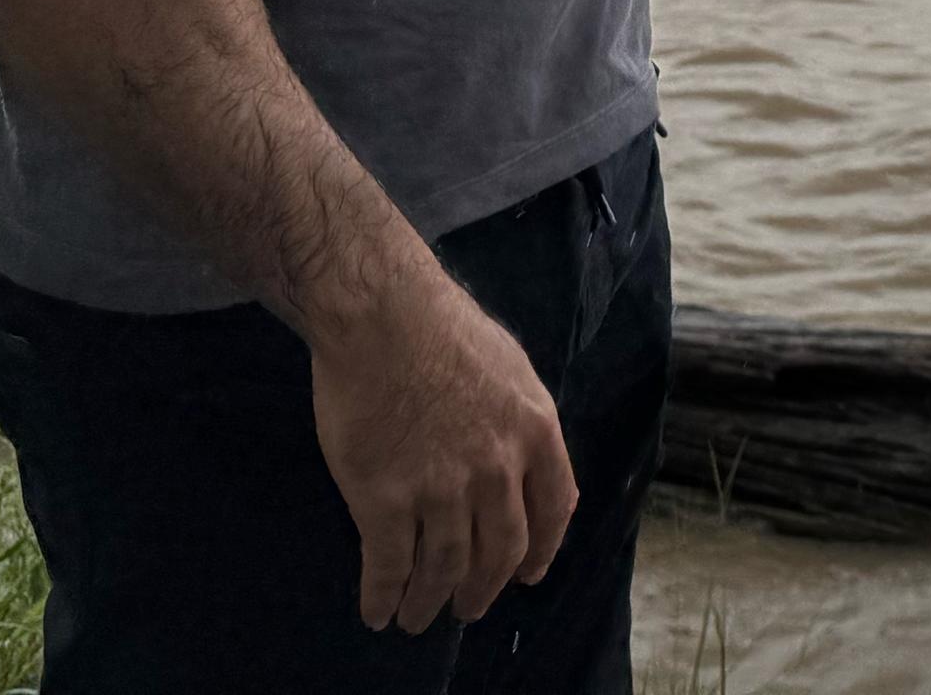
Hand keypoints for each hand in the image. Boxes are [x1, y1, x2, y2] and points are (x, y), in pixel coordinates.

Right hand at [307, 256, 578, 630]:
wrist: (381, 313)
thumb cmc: (441, 329)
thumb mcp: (511, 369)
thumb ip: (521, 423)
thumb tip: (525, 464)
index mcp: (535, 432)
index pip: (554, 510)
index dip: (541, 550)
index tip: (528, 574)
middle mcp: (496, 468)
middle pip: (500, 552)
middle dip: (484, 589)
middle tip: (468, 608)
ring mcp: (441, 488)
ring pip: (444, 568)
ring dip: (430, 602)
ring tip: (418, 617)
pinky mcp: (385, 499)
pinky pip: (388, 566)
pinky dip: (383, 596)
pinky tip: (376, 609)